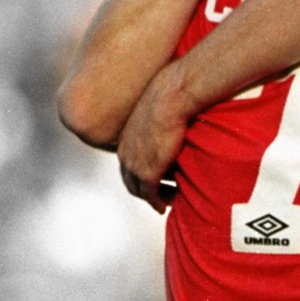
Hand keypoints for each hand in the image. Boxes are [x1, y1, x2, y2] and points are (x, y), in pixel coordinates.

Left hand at [118, 68, 189, 210]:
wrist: (173, 94)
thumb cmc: (171, 94)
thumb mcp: (158, 108)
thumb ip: (160, 121)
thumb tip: (174, 125)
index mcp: (125, 137)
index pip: (128, 162)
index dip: (139, 173)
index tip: (154, 179)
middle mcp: (125, 152)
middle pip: (130, 179)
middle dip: (144, 190)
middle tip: (159, 196)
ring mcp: (135, 163)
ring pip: (139, 190)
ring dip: (152, 197)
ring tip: (167, 201)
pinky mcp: (147, 171)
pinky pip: (150, 195)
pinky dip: (156, 202)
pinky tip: (163, 206)